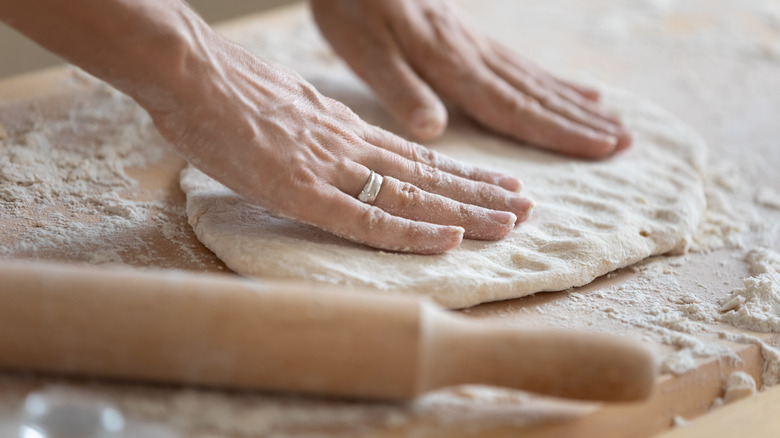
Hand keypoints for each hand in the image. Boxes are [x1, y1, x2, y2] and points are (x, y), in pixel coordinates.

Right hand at [150, 34, 532, 253]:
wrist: (189, 71)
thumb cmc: (224, 88)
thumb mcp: (286, 104)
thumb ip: (315, 127)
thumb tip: (325, 142)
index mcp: (344, 128)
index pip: (414, 157)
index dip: (458, 174)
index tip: (495, 184)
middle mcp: (349, 145)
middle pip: (426, 175)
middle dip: (479, 193)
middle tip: (526, 208)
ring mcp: (329, 166)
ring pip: (412, 194)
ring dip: (464, 211)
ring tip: (510, 222)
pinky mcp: (301, 188)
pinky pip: (364, 217)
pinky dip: (410, 231)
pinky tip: (447, 239)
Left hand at [311, 0, 631, 156]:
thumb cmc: (356, 7)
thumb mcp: (366, 52)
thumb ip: (402, 90)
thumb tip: (435, 130)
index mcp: (451, 64)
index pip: (512, 106)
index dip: (555, 131)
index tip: (597, 148)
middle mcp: (474, 55)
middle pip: (535, 95)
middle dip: (579, 122)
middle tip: (625, 142)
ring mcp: (477, 45)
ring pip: (535, 81)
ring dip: (575, 104)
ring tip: (614, 122)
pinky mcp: (471, 40)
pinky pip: (522, 66)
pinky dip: (554, 82)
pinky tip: (578, 90)